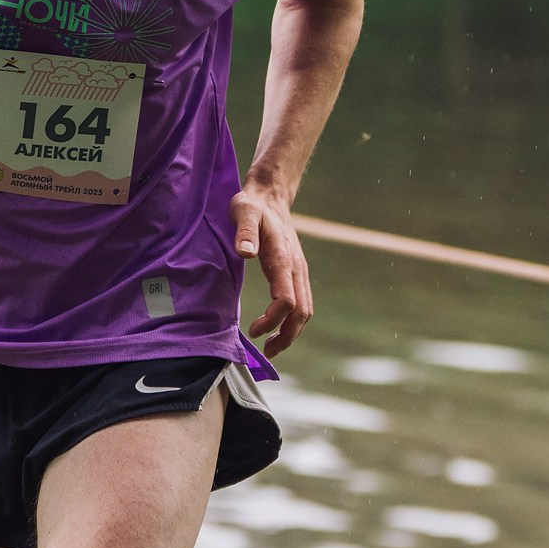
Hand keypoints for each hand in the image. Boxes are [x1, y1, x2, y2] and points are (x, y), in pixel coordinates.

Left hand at [232, 177, 312, 356]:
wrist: (270, 195)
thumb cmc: (252, 205)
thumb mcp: (242, 211)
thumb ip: (244, 230)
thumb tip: (245, 252)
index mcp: (283, 259)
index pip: (286, 300)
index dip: (272, 320)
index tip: (253, 330)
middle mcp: (296, 268)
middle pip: (302, 312)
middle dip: (286, 336)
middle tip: (266, 352)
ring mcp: (299, 270)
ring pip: (306, 310)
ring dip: (291, 332)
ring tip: (271, 346)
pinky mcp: (296, 271)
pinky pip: (302, 302)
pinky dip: (292, 321)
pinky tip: (276, 326)